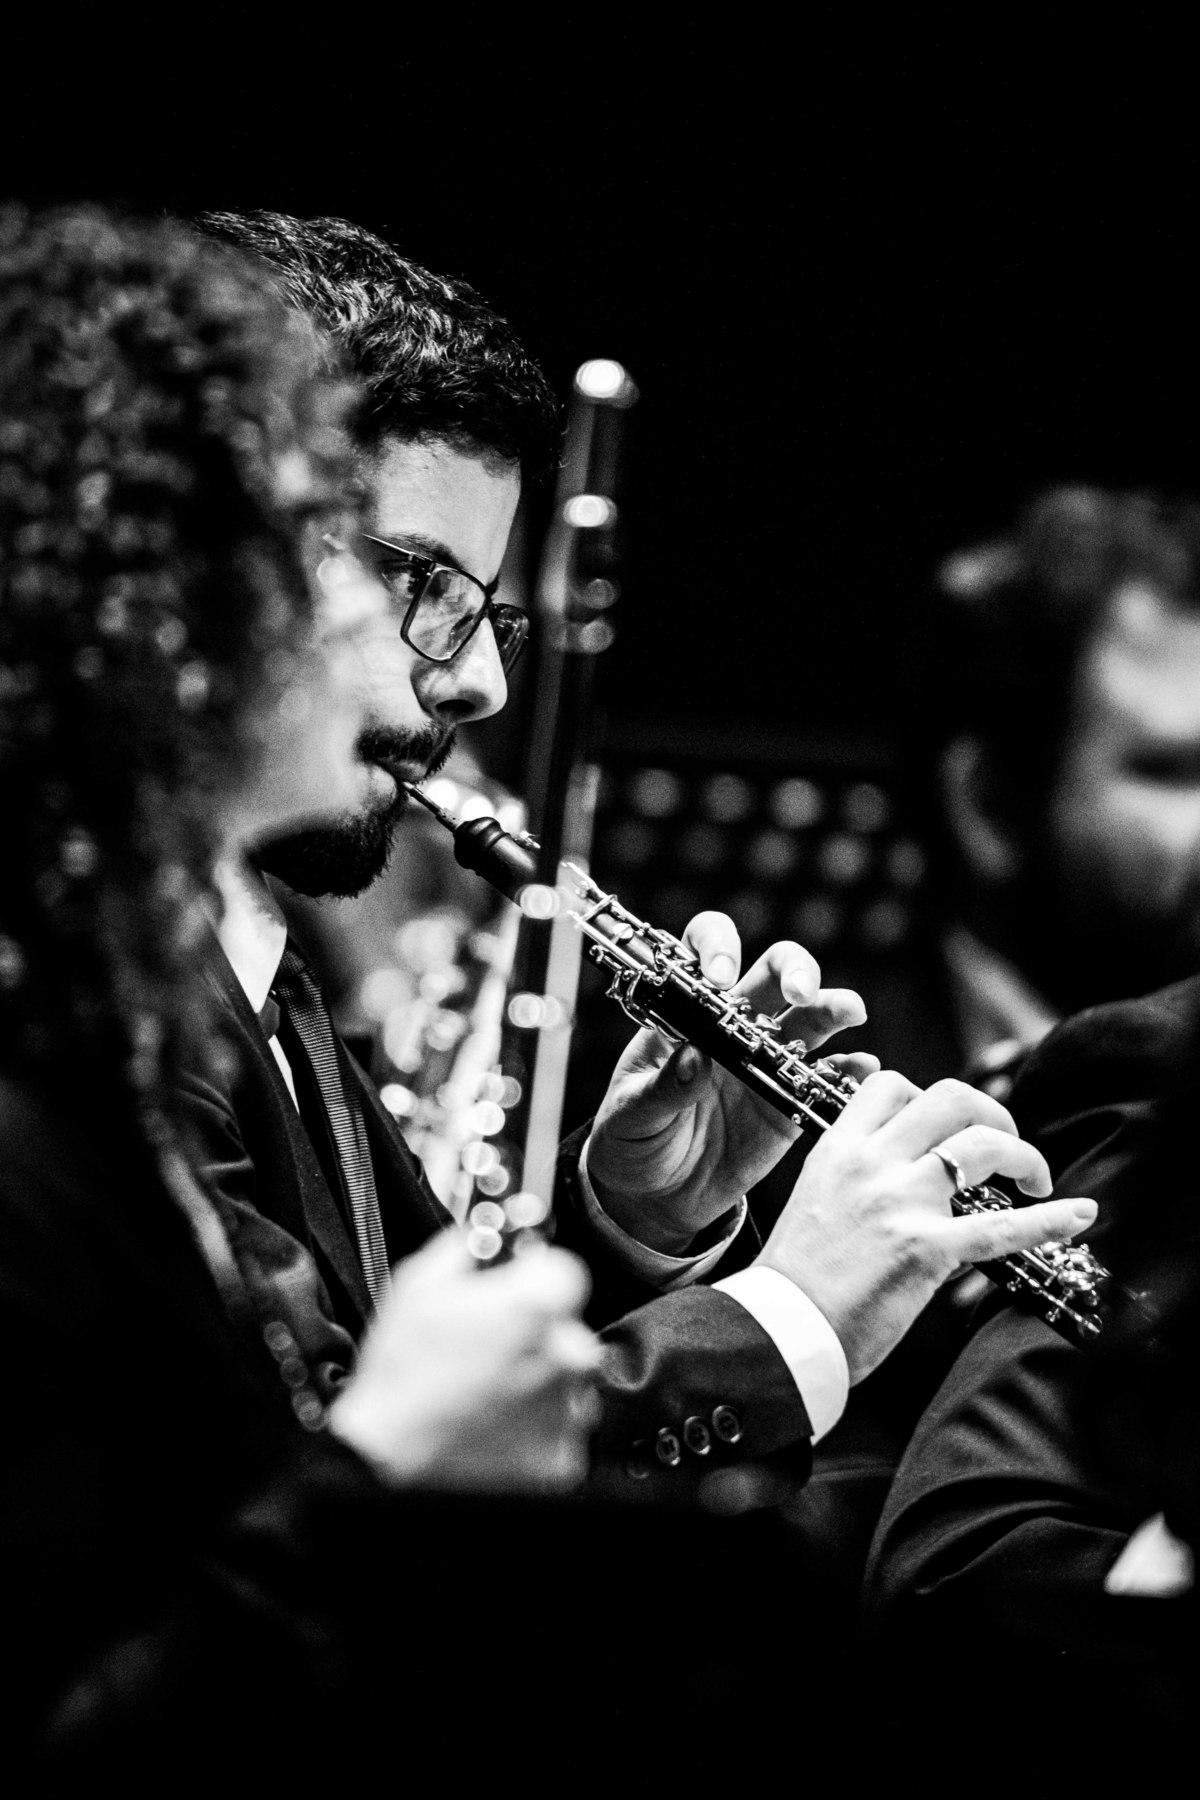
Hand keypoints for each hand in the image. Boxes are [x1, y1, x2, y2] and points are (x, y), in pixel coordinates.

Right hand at [329, 1232, 601, 1492]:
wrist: (383, 1462)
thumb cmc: (399, 1378)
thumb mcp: (418, 1284)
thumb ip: (466, 1248)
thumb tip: (483, 1238)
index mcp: (536, 1306)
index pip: (567, 1273)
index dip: (537, 1279)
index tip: (517, 1288)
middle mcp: (564, 1357)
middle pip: (568, 1330)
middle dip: (535, 1334)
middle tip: (489, 1346)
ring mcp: (565, 1412)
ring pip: (565, 1382)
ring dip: (536, 1382)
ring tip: (483, 1391)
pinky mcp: (559, 1458)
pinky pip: (556, 1429)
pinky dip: (532, 1426)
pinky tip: (490, 1423)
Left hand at [586, 913, 874, 1251]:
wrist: (657, 1197)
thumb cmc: (632, 1140)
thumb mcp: (632, 1114)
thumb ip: (663, 1088)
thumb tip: (694, 1057)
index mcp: (686, 1014)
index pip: (702, 951)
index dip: (717, 948)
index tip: (721, 977)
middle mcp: (732, 1024)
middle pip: (773, 971)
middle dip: (793, 968)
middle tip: (801, 992)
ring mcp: (767, 1059)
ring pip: (811, 1016)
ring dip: (834, 1007)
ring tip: (851, 1011)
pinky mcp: (791, 1101)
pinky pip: (828, 1076)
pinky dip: (850, 1070)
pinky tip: (863, 1069)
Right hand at [756, 1070, 1098, 1382]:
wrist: (780, 1328)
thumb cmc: (796, 1279)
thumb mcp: (817, 1200)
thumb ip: (859, 1176)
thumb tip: (909, 1175)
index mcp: (839, 1148)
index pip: (891, 1085)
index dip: (929, 1096)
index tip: (947, 1126)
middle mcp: (872, 1163)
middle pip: (950, 1099)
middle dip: (992, 1112)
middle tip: (1005, 1143)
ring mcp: (901, 1202)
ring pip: (983, 1144)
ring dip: (1023, 1153)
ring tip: (1034, 1177)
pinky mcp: (925, 1249)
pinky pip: (1002, 1227)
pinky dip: (1049, 1218)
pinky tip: (1079, 1214)